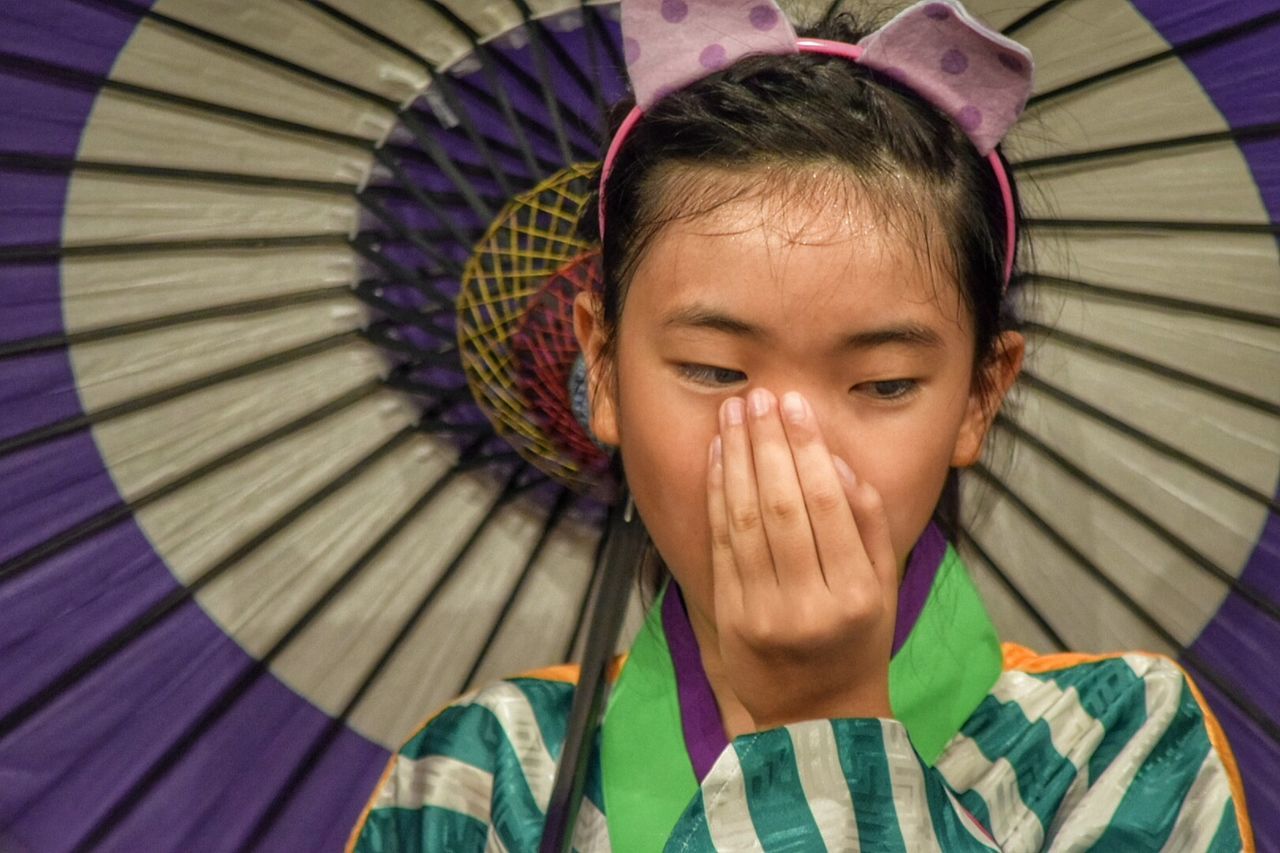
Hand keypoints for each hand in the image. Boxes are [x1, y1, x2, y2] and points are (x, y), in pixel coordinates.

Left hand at [706, 388, 897, 729]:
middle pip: (781, 506)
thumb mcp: (885, 588)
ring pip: (744, 521)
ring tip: (735, 412)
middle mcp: (810, 604)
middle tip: (759, 396)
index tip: (795, 404)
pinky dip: (717, 495)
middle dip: (768, 443)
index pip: (827, 505)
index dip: (806, 448)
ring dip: (737, 459)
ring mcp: (764, 614)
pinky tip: (720, 456)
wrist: (817, 717)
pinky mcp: (729, 617)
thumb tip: (836, 461)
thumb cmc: (858, 642)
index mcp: (857, 594)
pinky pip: (720, 545)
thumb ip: (869, 524)